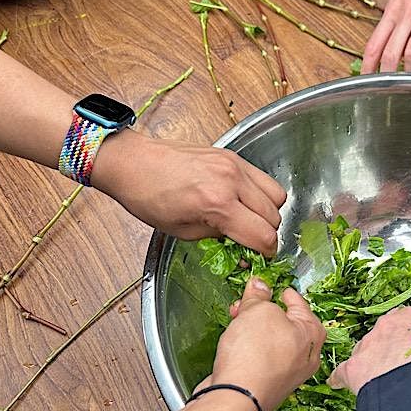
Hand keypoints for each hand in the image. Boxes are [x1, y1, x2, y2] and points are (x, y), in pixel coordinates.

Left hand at [91, 131, 286, 254]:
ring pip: (276, 195)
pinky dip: (260, 193)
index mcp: (217, 204)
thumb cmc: (149, 197)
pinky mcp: (231, 156)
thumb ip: (218, 239)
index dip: (266, 251)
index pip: (263, 235)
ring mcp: (234, 165)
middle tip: (251, 239)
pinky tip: (243, 200)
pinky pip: (262, 178)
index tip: (261, 255)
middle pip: (273, 215)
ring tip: (249, 218)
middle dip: (266, 232)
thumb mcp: (183, 231)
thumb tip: (240, 246)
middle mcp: (231, 181)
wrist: (134, 163)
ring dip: (268, 211)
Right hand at [197, 277, 325, 410]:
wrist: (235, 398)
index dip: (285, 293)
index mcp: (312, 333)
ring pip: (271, 342)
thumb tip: (259, 286)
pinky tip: (235, 343)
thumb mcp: (258, 311)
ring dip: (253, 328)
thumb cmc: (255, 357)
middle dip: (263, 311)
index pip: (300, 304)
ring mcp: (287, 373)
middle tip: (247, 303)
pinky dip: (249, 348)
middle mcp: (304, 356)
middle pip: (284, 324)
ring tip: (236, 320)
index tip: (276, 288)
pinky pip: (260, 358)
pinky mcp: (267, 384)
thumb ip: (259, 297)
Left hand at [328, 306, 410, 393]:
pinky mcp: (354, 367)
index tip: (409, 351)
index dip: (407, 340)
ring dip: (370, 366)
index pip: (405, 322)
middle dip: (387, 351)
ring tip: (380, 385)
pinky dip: (342, 380)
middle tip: (397, 371)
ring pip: (364, 353)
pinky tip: (342, 385)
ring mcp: (368, 344)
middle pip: (382, 336)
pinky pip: (343, 373)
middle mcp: (387, 325)